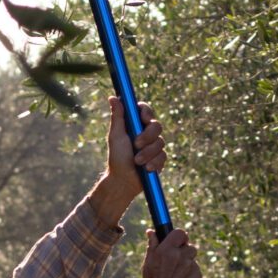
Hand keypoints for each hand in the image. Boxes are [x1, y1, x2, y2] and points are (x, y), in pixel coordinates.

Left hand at [93, 95, 167, 225]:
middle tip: (136, 145)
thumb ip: (118, 117)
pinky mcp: (160, 158)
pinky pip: (163, 156)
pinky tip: (146, 169)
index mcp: (135, 124)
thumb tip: (113, 97)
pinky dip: (154, 163)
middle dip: (147, 136)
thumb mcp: (116, 136)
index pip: (145, 110)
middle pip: (157, 125)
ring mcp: (155, 145)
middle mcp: (147, 133)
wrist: (123, 180)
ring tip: (137, 162)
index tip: (142, 119)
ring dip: (148, 153)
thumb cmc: (117, 157)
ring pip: (160, 142)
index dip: (146, 112)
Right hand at [141, 225, 202, 277]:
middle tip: (175, 263)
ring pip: (193, 260)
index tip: (178, 242)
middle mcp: (180, 257)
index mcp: (166, 250)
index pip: (180, 233)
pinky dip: (191, 276)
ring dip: (187, 265)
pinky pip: (196, 271)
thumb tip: (151, 232)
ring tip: (176, 277)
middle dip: (184, 253)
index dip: (180, 237)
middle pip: (190, 246)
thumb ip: (152, 245)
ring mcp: (191, 268)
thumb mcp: (148, 263)